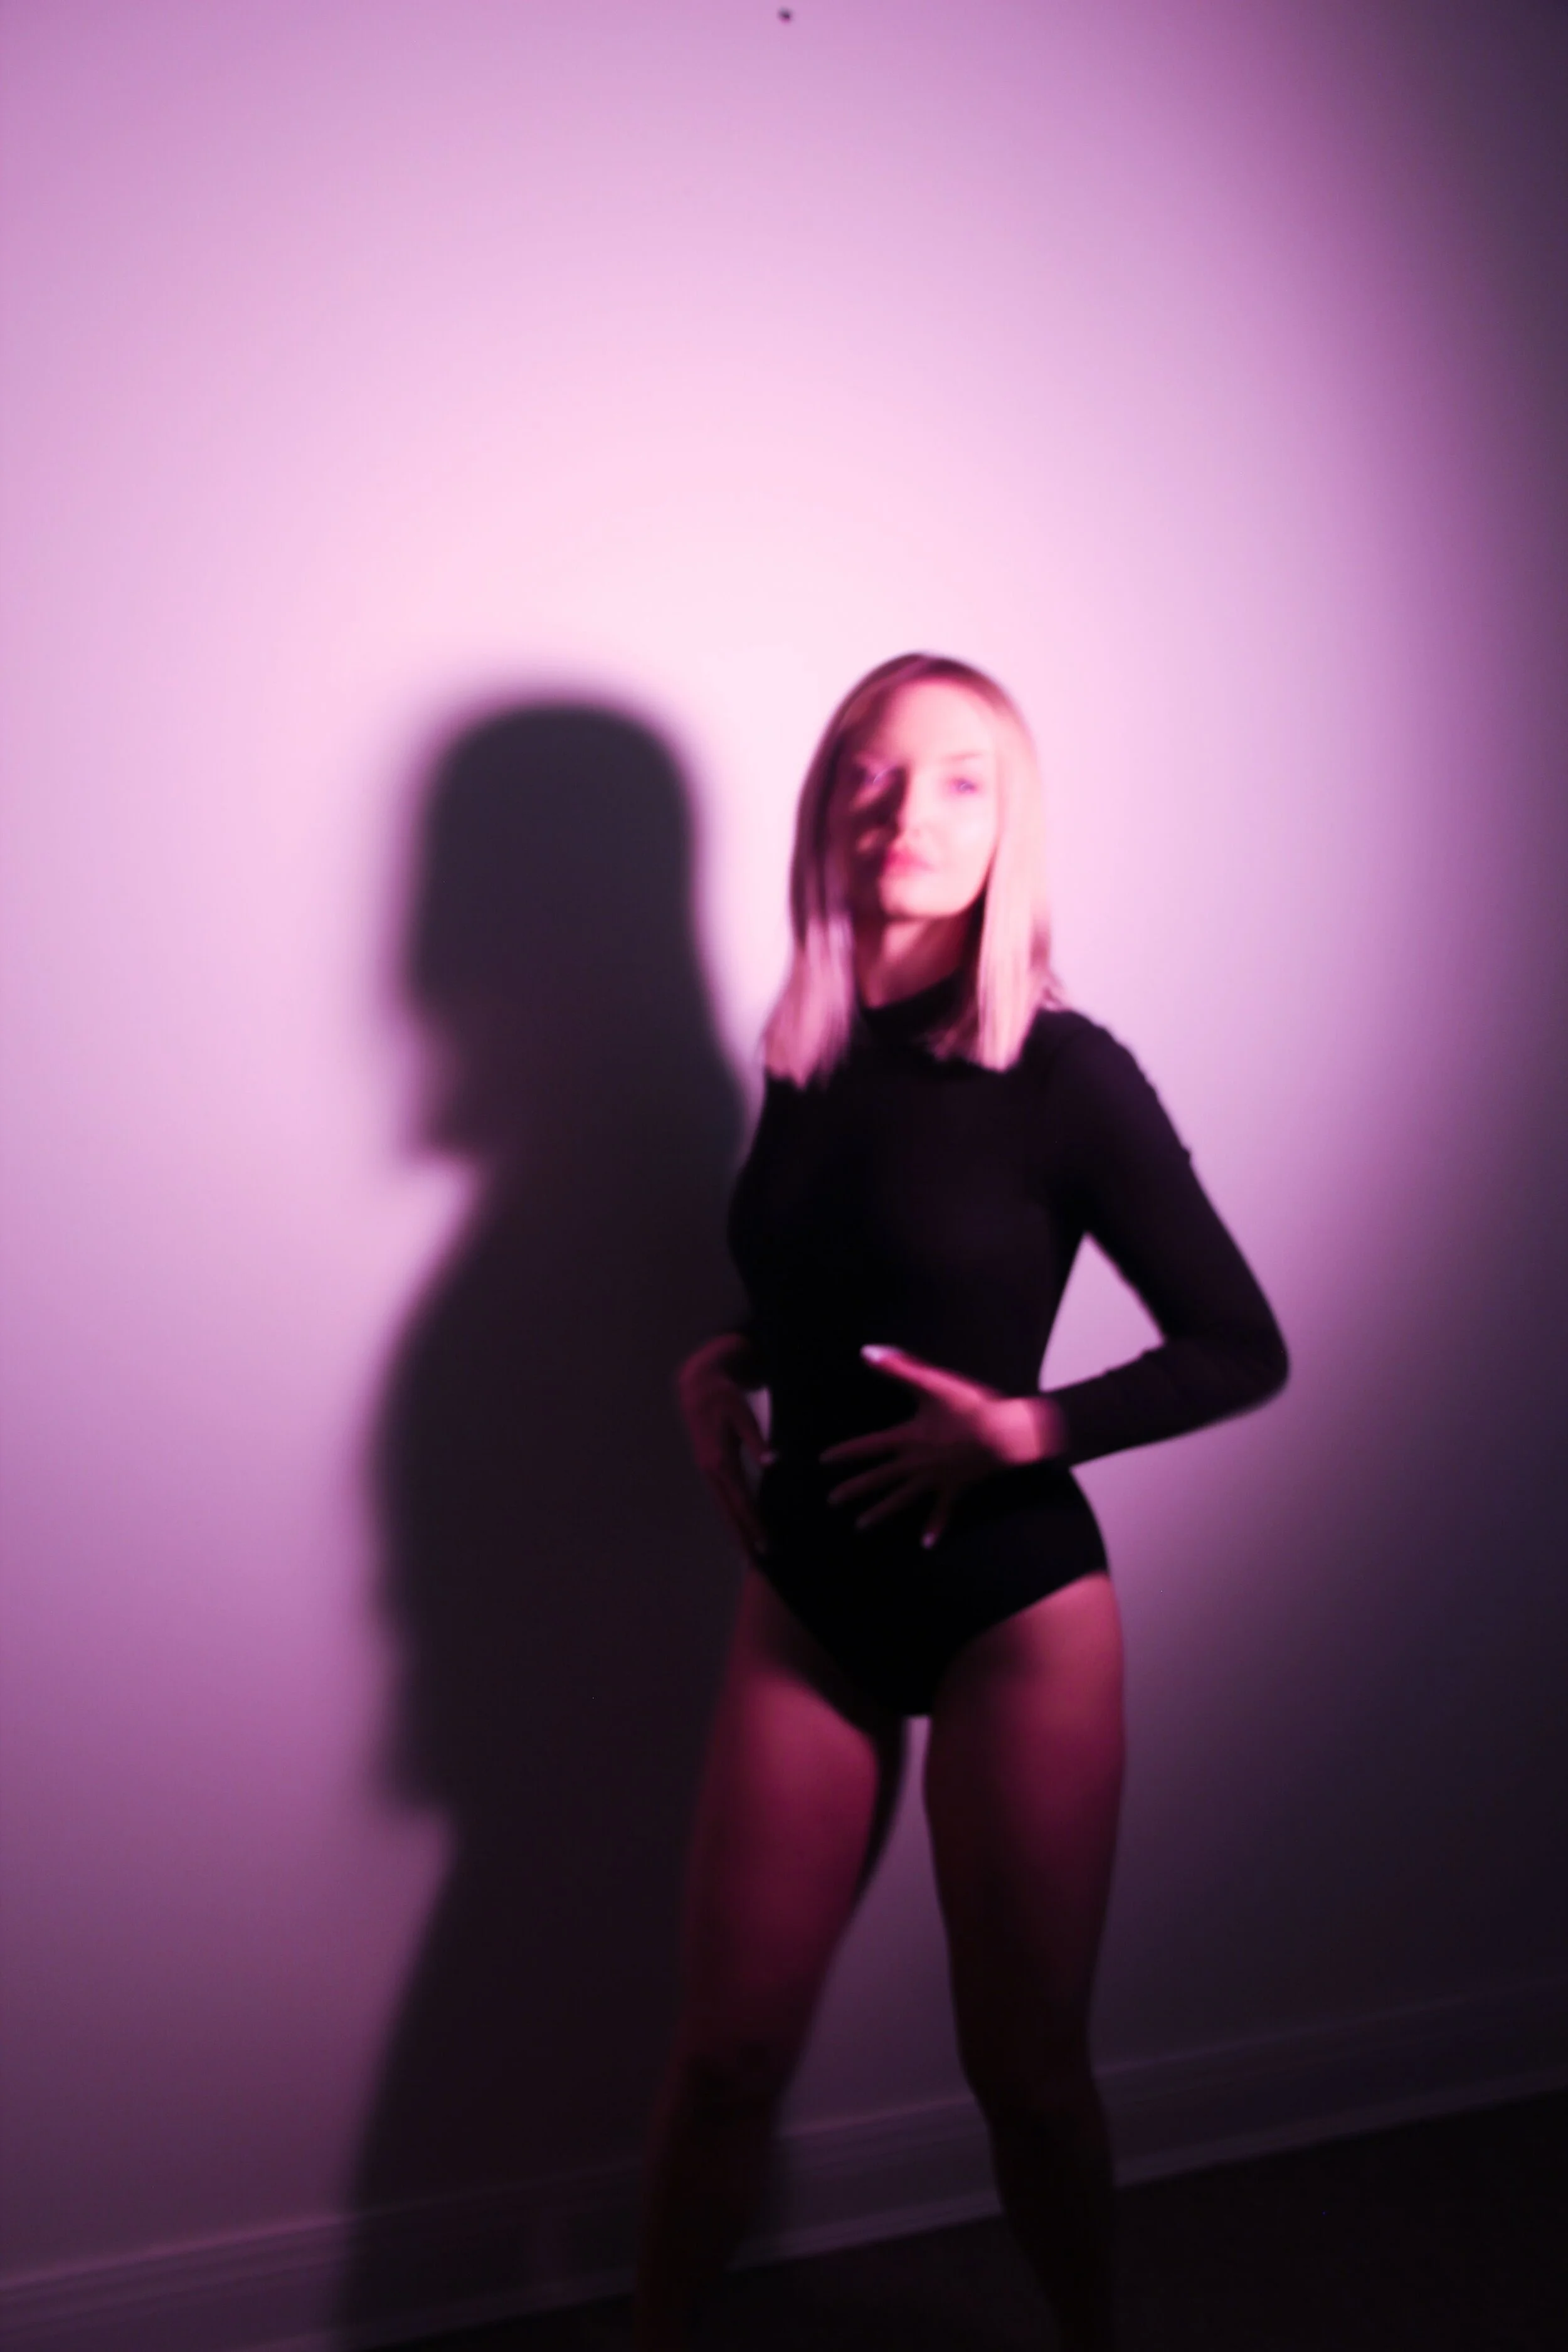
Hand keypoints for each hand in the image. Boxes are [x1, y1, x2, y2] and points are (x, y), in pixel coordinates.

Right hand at [677, 1333, 770, 1557]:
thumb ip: (757, 1439)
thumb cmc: (724, 1397)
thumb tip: (771, 1463)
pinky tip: (737, 1527)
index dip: (753, 1523)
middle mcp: (710, 1470)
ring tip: (747, 1554)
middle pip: (728, 1511)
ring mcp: (707, 1470)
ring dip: (734, 1530)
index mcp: (720, 1460)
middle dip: (742, 1537)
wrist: (698, 1384)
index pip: (741, 1500)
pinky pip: (719, 1497)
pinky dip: (728, 1515)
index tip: (766, 1543)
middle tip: (756, 1563)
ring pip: (721, 1507)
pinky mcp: (708, 1466)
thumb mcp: (742, 1413)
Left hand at [822, 1343, 1064, 1548]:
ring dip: (881, 1513)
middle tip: (832, 1502)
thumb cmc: (971, 1406)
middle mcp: (916, 1463)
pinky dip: (934, 1527)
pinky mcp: (956, 1488)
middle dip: (854, 1490)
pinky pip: (942, 1512)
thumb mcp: (934, 1383)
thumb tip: (866, 1352)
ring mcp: (935, 1479)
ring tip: (860, 1527)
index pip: (868, 1447)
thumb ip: (900, 1367)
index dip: (845, 1453)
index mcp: (907, 1438)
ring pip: (902, 1500)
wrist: (1008, 1434)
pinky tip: (926, 1543)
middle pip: (878, 1479)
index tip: (824, 1462)